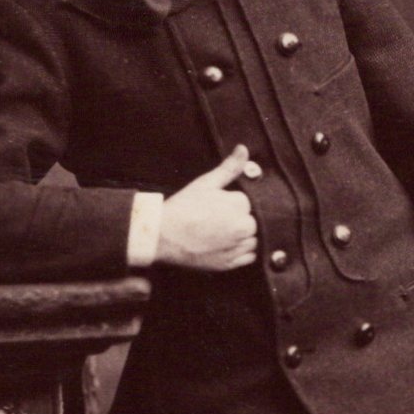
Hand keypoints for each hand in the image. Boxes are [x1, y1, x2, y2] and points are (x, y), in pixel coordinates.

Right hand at [156, 145, 258, 270]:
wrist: (162, 236)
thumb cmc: (182, 208)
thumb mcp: (205, 183)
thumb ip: (229, 167)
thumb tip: (244, 149)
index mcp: (238, 206)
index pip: (245, 203)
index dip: (229, 203)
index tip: (213, 206)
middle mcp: (242, 228)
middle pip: (250, 221)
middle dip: (237, 219)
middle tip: (213, 220)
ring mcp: (236, 248)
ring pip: (251, 239)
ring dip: (241, 236)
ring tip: (217, 232)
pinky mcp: (229, 264)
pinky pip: (247, 257)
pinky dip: (240, 252)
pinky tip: (223, 245)